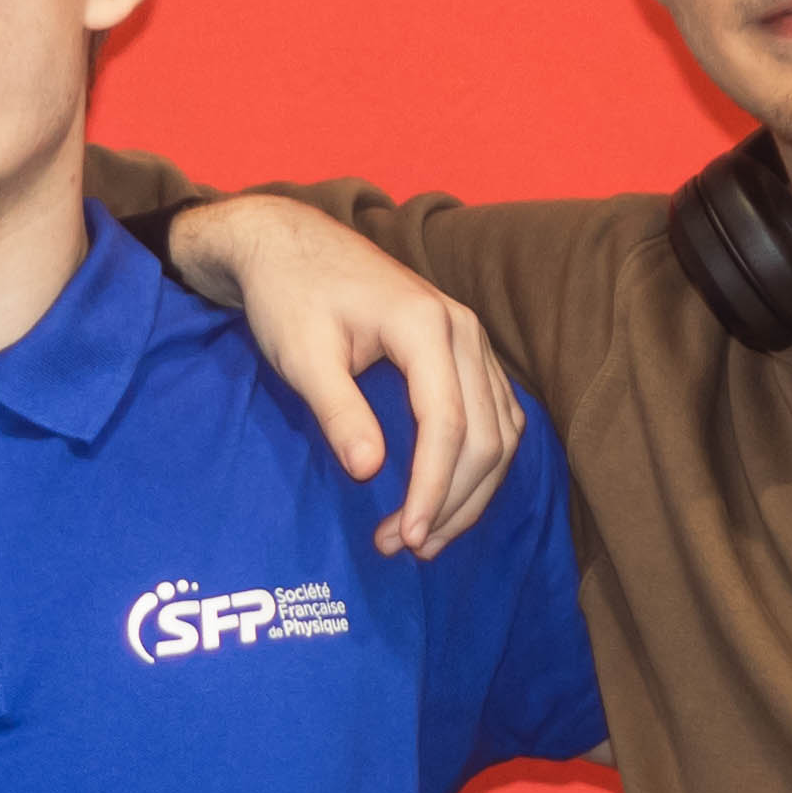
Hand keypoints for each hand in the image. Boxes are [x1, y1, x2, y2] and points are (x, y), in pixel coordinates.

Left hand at [164, 198, 521, 555]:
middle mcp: (462, 329)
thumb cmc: (290, 294)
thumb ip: (338, 410)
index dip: (432, 489)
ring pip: (502, 431)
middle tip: (406, 548)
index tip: (405, 537)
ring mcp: (470, 338)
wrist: (290, 244)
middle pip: (488, 435)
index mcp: (424, 325)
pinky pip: (496, 416)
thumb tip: (368, 472)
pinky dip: (481, 463)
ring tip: (425, 537)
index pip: (447, 424)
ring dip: (472, 491)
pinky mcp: (464, 351)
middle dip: (453, 502)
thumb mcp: (301, 354)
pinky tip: (448, 497)